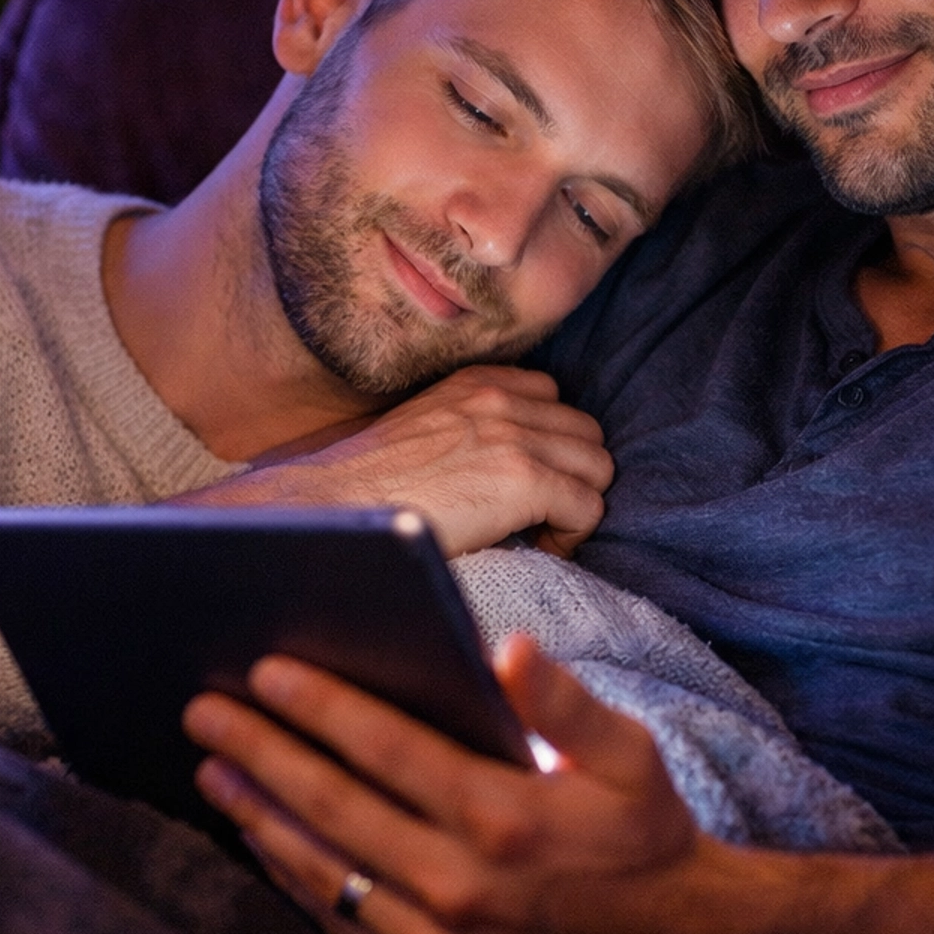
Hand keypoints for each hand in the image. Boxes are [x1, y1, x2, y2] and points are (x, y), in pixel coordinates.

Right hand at [174, 367, 613, 556]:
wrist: (334, 505)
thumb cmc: (365, 485)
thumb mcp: (422, 427)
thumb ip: (466, 426)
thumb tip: (493, 462)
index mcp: (476, 383)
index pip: (553, 398)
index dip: (549, 446)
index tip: (524, 485)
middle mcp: (501, 399)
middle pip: (587, 433)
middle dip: (572, 475)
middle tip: (539, 514)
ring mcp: (516, 437)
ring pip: (598, 468)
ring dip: (577, 503)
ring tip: (539, 533)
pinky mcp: (524, 479)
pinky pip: (588, 507)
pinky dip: (571, 535)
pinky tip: (538, 550)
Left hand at [182, 635, 707, 933]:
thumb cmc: (644, 827)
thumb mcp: (630, 753)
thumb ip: (567, 701)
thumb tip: (508, 649)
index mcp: (503, 814)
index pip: (387, 747)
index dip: (321, 705)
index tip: (265, 667)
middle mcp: (460, 881)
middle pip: (334, 803)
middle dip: (262, 749)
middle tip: (203, 707)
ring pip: (325, 866)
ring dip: (260, 813)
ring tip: (212, 766)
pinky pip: (342, 920)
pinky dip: (293, 876)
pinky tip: (262, 836)